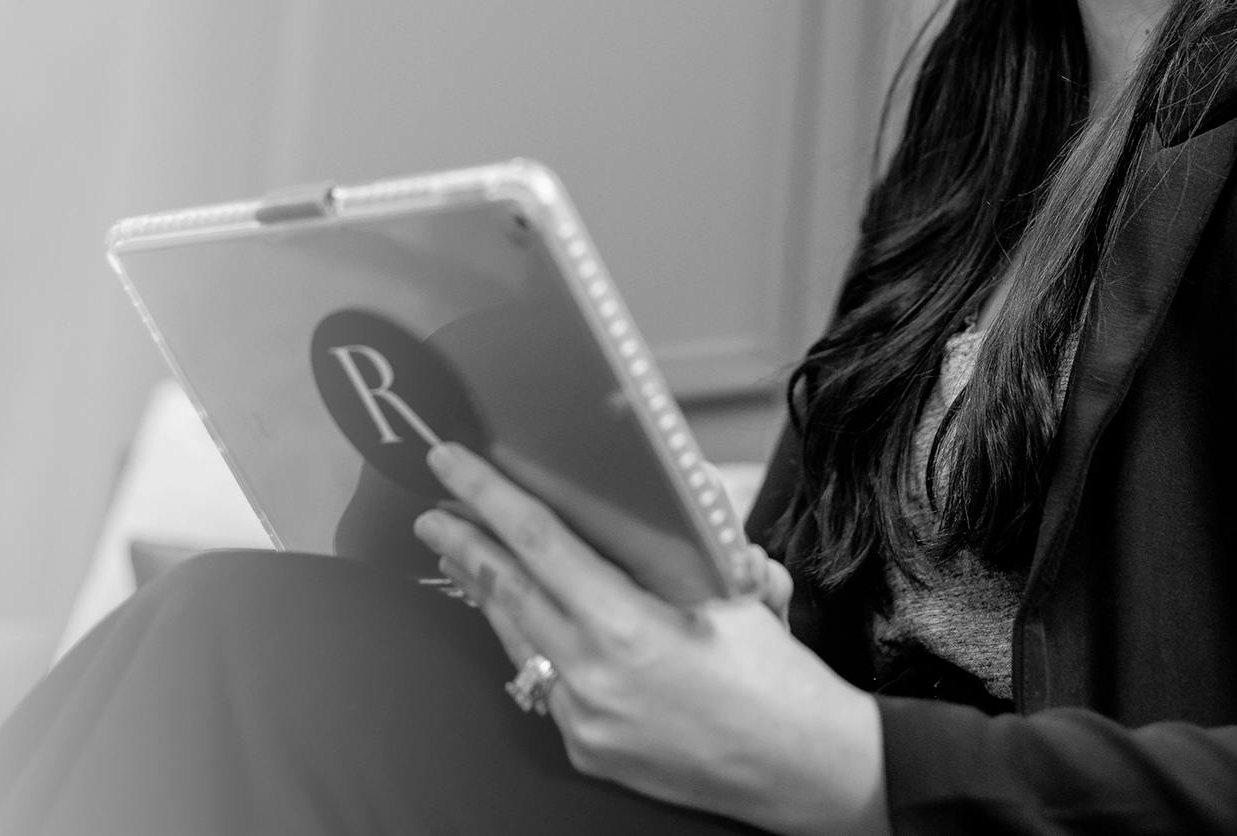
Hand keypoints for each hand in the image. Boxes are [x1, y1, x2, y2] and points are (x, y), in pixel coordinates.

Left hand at [413, 442, 886, 835]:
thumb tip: (676, 486)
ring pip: (517, 637)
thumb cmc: (780, 680)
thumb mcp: (741, 591)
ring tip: (461, 549)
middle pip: (508, 590)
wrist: (804, 772)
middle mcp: (594, 676)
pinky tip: (523, 615)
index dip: (488, 497)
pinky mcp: (588, 747)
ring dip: (487, 589)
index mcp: (630, 628)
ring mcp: (584, 718)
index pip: (539, 544)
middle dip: (463, 542)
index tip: (452, 465)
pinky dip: (530, 639)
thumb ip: (697, 539)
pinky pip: (544, 679)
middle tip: (432, 505)